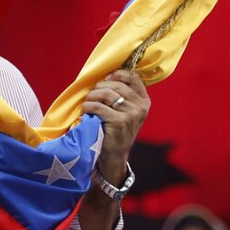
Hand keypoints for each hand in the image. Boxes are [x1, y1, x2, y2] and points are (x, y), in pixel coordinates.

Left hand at [82, 70, 149, 184]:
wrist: (114, 154)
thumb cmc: (115, 128)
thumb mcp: (124, 110)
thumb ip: (120, 93)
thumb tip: (105, 76)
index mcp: (144, 100)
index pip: (133, 77)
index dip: (117, 74)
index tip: (106, 80)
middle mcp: (141, 106)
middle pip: (117, 84)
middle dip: (100, 87)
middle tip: (91, 94)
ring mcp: (132, 115)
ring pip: (107, 94)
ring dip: (92, 96)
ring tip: (87, 102)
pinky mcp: (120, 122)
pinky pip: (100, 107)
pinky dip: (89, 106)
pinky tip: (86, 111)